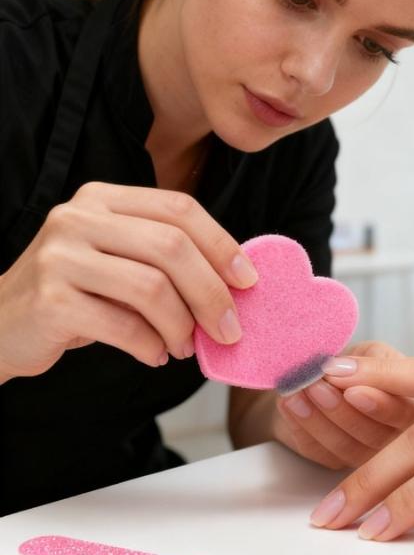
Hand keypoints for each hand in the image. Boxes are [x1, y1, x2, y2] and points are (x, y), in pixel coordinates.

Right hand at [0, 182, 257, 377]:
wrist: (1, 325)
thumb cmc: (78, 293)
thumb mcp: (121, 261)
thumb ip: (167, 259)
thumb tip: (237, 283)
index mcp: (104, 198)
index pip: (179, 209)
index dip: (222, 245)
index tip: (248, 281)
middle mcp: (79, 217)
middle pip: (172, 246)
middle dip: (211, 293)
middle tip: (228, 329)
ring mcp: (59, 255)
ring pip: (152, 287)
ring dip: (182, 325)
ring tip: (186, 347)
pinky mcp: (48, 299)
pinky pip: (123, 325)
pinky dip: (150, 346)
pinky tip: (155, 355)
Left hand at [269, 342, 413, 470]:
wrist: (318, 377)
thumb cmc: (353, 363)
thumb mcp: (370, 352)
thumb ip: (372, 361)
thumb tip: (348, 372)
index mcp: (409, 406)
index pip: (402, 413)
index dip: (377, 405)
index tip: (351, 390)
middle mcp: (393, 437)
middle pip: (373, 436)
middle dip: (340, 411)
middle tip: (316, 386)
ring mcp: (364, 454)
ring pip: (345, 446)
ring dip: (317, 418)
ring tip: (297, 391)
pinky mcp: (334, 462)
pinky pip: (318, 451)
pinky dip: (300, 425)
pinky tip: (289, 403)